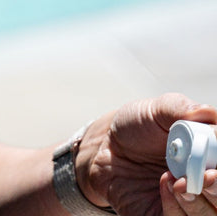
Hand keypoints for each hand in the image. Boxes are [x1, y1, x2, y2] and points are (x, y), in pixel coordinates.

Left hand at [77, 95, 216, 215]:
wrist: (108, 148)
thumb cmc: (138, 127)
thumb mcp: (157, 110)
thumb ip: (182, 109)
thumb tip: (207, 113)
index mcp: (211, 156)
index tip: (213, 168)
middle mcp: (207, 183)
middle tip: (204, 176)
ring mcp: (192, 205)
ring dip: (196, 201)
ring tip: (174, 178)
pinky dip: (176, 208)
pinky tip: (163, 185)